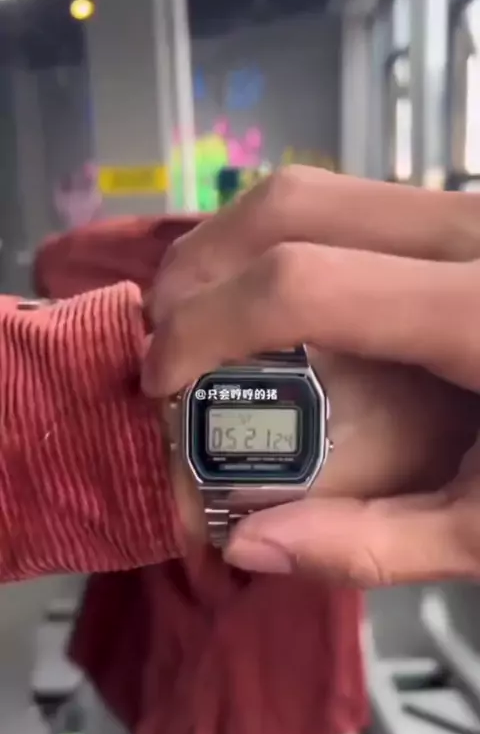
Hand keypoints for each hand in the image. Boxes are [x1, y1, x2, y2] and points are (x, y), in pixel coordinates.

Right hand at [142, 167, 479, 585]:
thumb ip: (372, 543)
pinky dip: (283, 242)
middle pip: (294, 205)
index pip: (304, 284)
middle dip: (201, 266)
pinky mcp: (466, 219)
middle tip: (164, 336)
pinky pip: (351, 205)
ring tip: (199, 313)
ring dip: (234, 244)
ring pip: (318, 189)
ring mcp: (471, 214)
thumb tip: (249, 545)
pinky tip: (268, 297)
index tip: (160, 380)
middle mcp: (472, 235)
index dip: (208, 326)